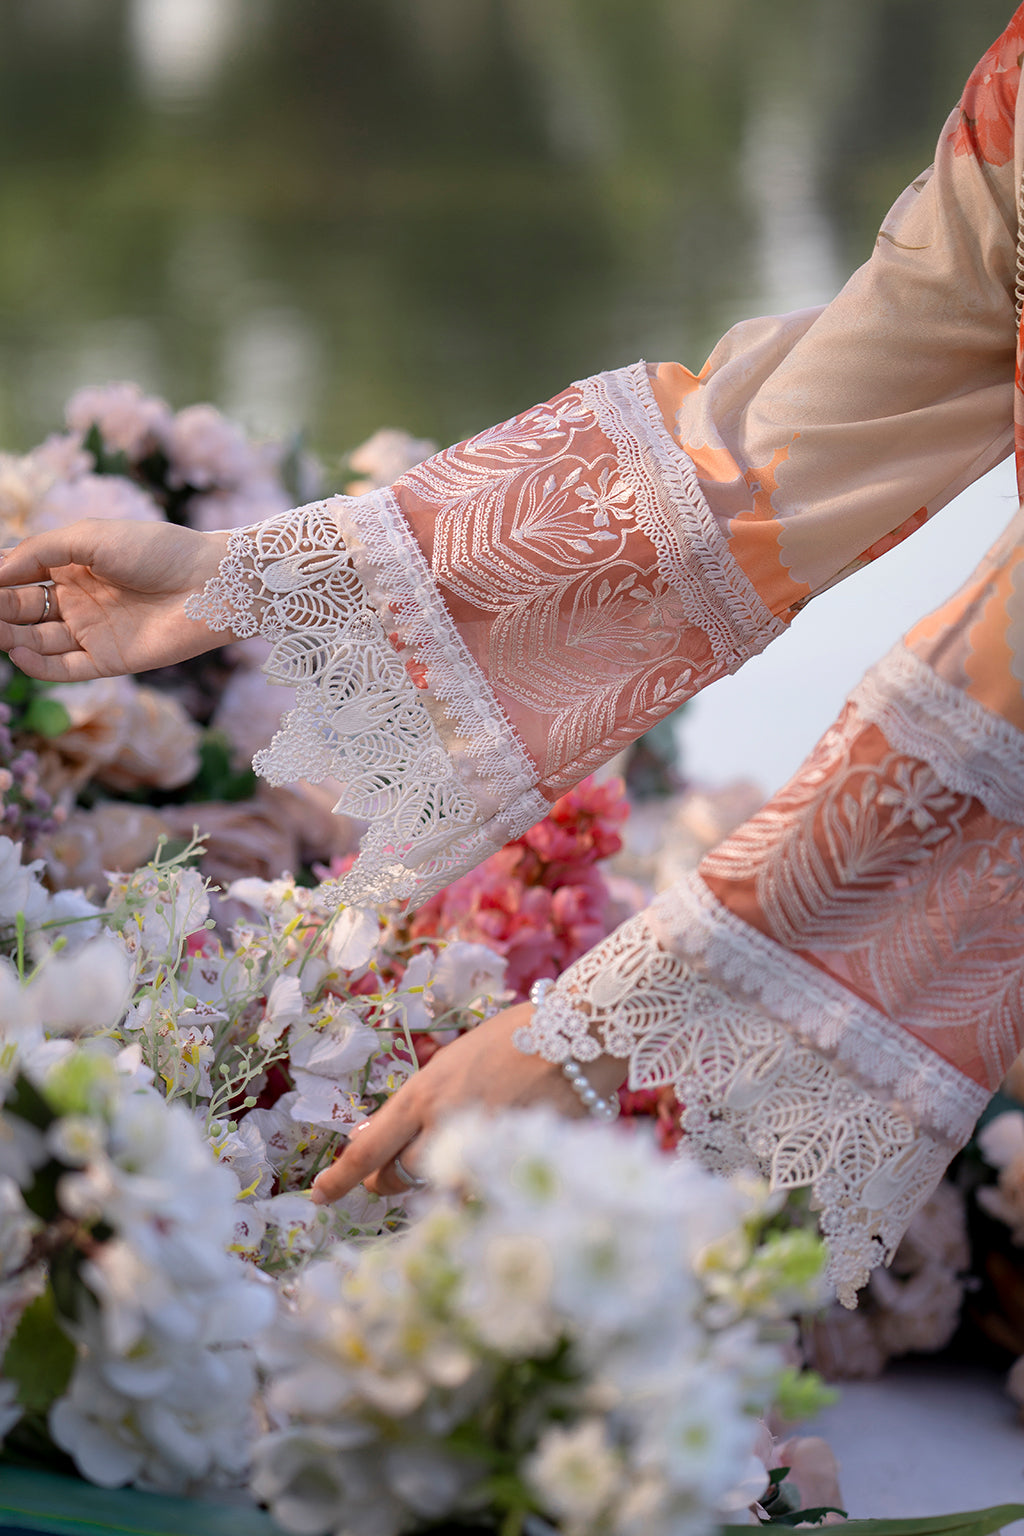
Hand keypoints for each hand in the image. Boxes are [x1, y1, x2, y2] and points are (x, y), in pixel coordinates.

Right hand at [0, 519, 230, 681]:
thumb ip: (41, 551)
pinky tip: (17, 653)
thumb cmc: (159, 551)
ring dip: (9, 635)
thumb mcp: (92, 538)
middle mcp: (78, 598)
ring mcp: (92, 630)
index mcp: (72, 564)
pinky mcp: (109, 660)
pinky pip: (64, 668)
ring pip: (36, 639)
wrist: (215, 584)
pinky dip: (37, 664)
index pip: (18, 574)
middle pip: (21, 608)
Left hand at [309, 1001, 628, 1201]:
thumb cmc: (515, 1038)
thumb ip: (417, 1103)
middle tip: (396, 1172)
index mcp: (424, 1094)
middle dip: (392, 1179)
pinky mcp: (513, 1166)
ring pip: (439, 1190)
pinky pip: (482, 1194)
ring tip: (459, 1151)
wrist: (578, 1035)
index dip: (340, 1178)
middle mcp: (445, 1125)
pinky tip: (495, 1162)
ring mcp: (481, 1150)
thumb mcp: (453, 1062)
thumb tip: (375, 1136)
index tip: (320, 1195)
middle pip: (397, 1178)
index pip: (369, 1151)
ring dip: (440, 1179)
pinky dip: (480, 1186)